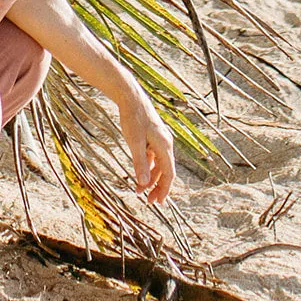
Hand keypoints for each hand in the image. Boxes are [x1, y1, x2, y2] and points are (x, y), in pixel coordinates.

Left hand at [115, 81, 175, 205]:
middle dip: (158, 187)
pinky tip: (141, 173)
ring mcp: (160, 139)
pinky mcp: (153, 136)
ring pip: (159, 164)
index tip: (159, 203)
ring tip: (140, 190)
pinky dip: (148, 166)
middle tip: (149, 202)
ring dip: (151, 178)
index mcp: (165, 146)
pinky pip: (154, 156)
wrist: (131, 97)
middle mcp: (166, 143)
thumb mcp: (134, 142)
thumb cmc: (133, 118)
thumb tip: (144, 183)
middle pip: (165, 171)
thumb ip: (140, 163)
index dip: (165, 190)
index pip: (169, 174)